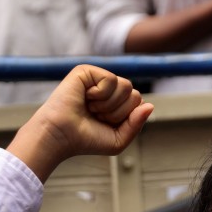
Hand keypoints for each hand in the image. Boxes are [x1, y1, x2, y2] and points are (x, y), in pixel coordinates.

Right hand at [7, 65, 153, 182]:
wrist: (60, 136)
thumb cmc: (85, 140)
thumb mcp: (118, 140)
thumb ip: (137, 124)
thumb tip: (150, 105)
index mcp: (116, 104)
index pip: (139, 103)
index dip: (126, 118)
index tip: (105, 125)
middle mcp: (108, 90)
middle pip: (135, 95)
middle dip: (118, 112)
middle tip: (96, 116)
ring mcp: (97, 79)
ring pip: (126, 86)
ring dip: (109, 105)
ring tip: (91, 108)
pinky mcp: (87, 71)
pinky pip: (111, 80)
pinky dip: (100, 95)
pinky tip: (85, 98)